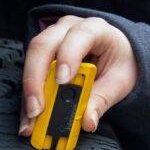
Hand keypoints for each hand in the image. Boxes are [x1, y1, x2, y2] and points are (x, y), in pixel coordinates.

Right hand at [18, 15, 138, 135]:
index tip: (62, 81)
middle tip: (38, 109)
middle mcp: (69, 28)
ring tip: (32, 118)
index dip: (68, 57)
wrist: (118, 52)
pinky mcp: (43, 53)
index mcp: (95, 29)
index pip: (78, 36)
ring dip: (29, 90)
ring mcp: (53, 38)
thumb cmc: (119, 60)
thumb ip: (103, 99)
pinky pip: (30, 72)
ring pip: (32, 57)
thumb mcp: (119, 81)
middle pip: (44, 46)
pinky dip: (29, 96)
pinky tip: (29, 117)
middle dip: (37, 79)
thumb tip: (87, 120)